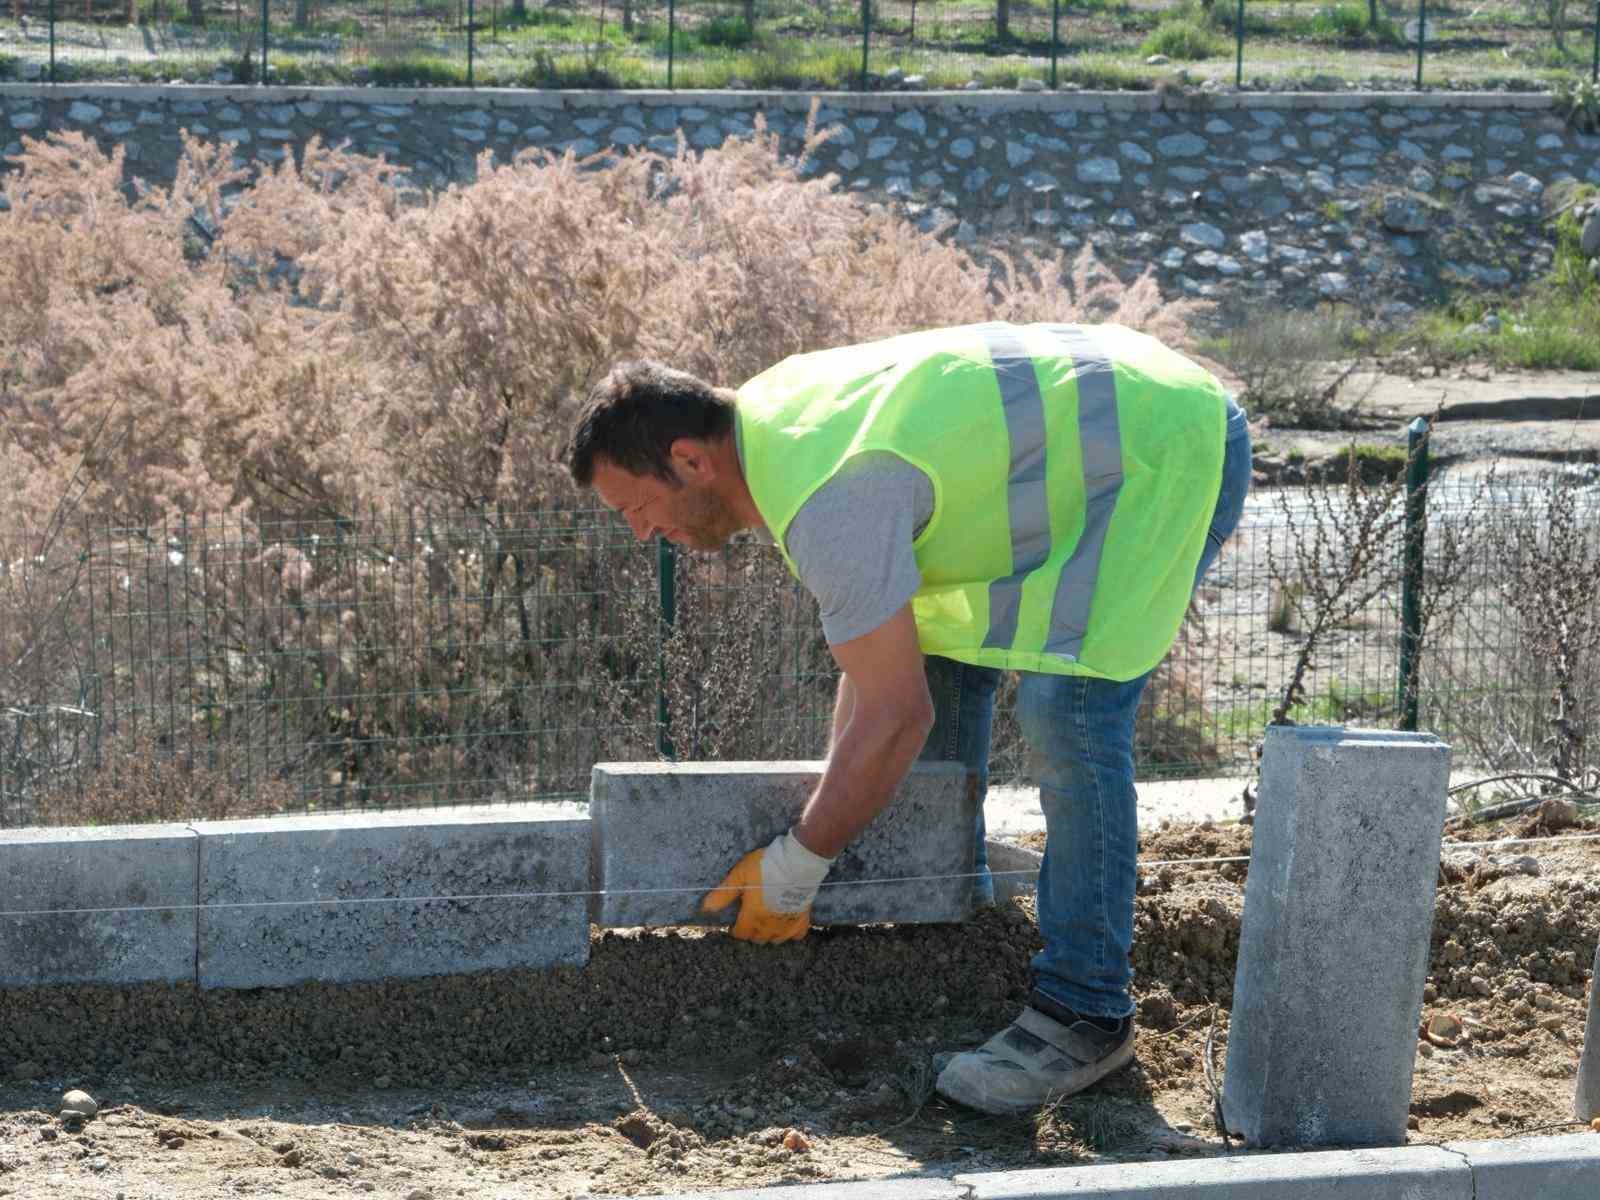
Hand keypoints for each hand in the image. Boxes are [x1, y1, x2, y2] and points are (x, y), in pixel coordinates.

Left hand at [700, 831, 834, 943]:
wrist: (796, 862)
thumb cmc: (765, 867)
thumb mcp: (739, 875)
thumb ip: (723, 894)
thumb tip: (705, 908)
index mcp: (752, 916)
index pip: (741, 933)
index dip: (736, 929)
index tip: (736, 922)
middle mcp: (769, 925)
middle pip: (757, 938)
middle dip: (751, 931)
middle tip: (750, 919)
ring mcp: (787, 924)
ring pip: (775, 940)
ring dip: (769, 934)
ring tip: (766, 923)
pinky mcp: (802, 919)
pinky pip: (796, 935)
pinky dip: (790, 933)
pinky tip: (787, 924)